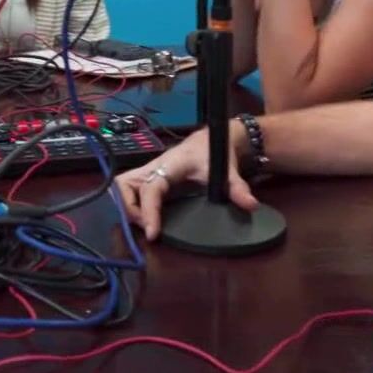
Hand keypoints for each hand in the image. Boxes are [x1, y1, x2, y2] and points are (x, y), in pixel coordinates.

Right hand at [113, 124, 257, 240]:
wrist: (212, 138)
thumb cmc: (215, 153)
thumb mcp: (227, 171)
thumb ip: (237, 188)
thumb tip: (250, 204)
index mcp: (170, 164)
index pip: (151, 188)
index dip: (148, 211)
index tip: (153, 234)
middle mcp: (153, 166)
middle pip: (124, 184)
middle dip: (129, 208)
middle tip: (146, 227)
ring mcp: (148, 171)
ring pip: (121, 185)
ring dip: (125, 206)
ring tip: (143, 224)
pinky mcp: (147, 177)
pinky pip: (128, 190)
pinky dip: (129, 204)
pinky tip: (143, 219)